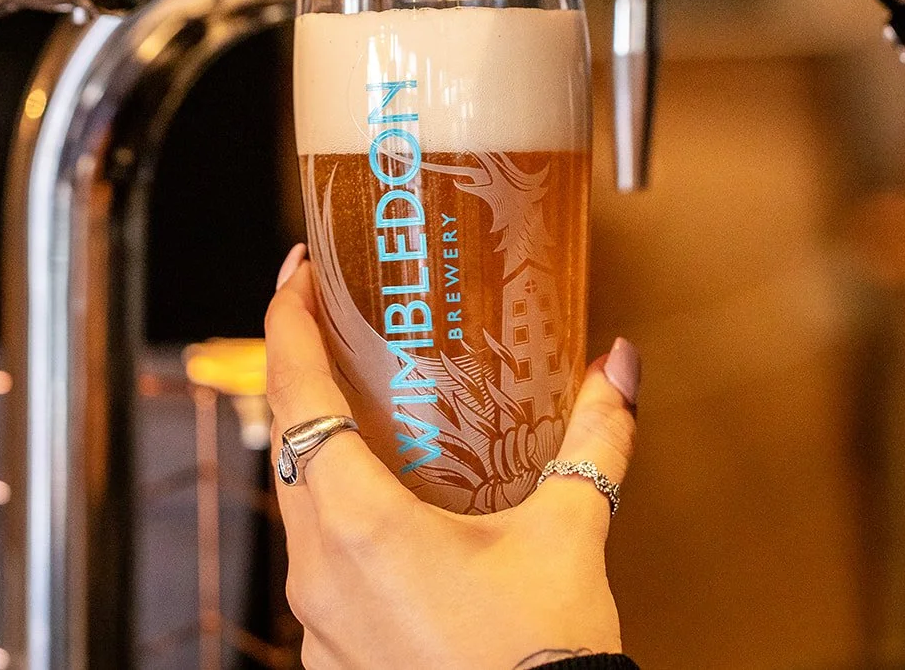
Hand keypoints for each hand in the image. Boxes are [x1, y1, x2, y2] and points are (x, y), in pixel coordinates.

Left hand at [265, 247, 640, 669]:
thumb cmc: (541, 661)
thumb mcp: (571, 534)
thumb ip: (595, 439)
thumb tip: (618, 367)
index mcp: (362, 528)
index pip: (298, 397)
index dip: (286, 322)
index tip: (296, 273)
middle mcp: (319, 574)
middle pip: (290, 446)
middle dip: (307, 378)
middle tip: (341, 329)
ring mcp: (317, 624)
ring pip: (302, 509)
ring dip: (326, 452)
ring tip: (372, 414)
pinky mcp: (332, 657)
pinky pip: (319, 566)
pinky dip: (341, 519)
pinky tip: (392, 511)